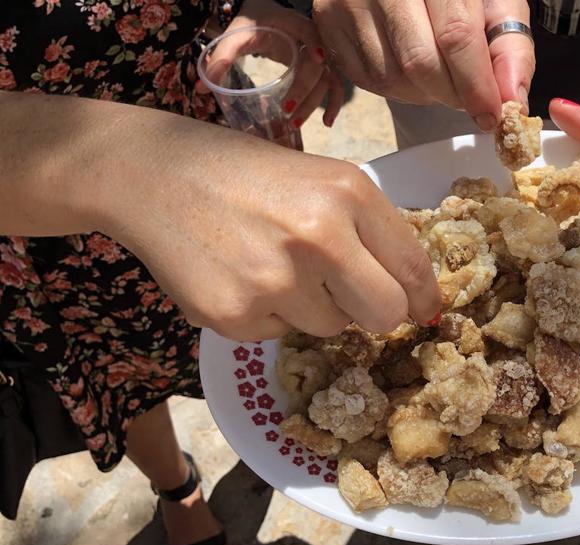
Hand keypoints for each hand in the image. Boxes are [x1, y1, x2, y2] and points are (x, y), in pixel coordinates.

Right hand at [104, 137, 440, 340]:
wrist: (152, 175)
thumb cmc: (247, 174)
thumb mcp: (322, 179)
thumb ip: (369, 229)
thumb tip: (414, 292)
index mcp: (348, 194)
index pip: (412, 266)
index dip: (424, 296)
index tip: (426, 309)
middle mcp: (319, 238)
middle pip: (386, 314)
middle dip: (376, 311)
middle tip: (349, 292)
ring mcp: (276, 282)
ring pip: (333, 328)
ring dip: (316, 307)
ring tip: (274, 265)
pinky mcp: (237, 316)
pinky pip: (282, 333)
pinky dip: (270, 314)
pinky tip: (241, 275)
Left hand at [205, 0, 345, 127]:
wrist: (258, 16)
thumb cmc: (248, 23)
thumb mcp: (235, 36)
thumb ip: (220, 57)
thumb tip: (202, 87)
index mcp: (294, 24)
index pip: (311, 34)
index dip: (317, 46)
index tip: (316, 61)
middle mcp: (311, 40)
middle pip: (319, 66)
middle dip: (305, 91)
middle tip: (286, 111)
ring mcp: (317, 55)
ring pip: (327, 80)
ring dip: (316, 103)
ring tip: (296, 123)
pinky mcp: (317, 68)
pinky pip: (331, 85)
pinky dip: (332, 103)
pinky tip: (326, 123)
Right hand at [312, 0, 533, 130]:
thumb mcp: (496, 1)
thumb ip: (511, 48)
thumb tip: (512, 100)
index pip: (456, 35)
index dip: (476, 84)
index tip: (492, 115)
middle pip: (420, 63)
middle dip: (453, 95)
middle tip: (469, 98)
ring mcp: (348, 1)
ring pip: (393, 78)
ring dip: (425, 95)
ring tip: (440, 75)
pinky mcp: (327, 21)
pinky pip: (368, 80)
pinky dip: (398, 88)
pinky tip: (411, 69)